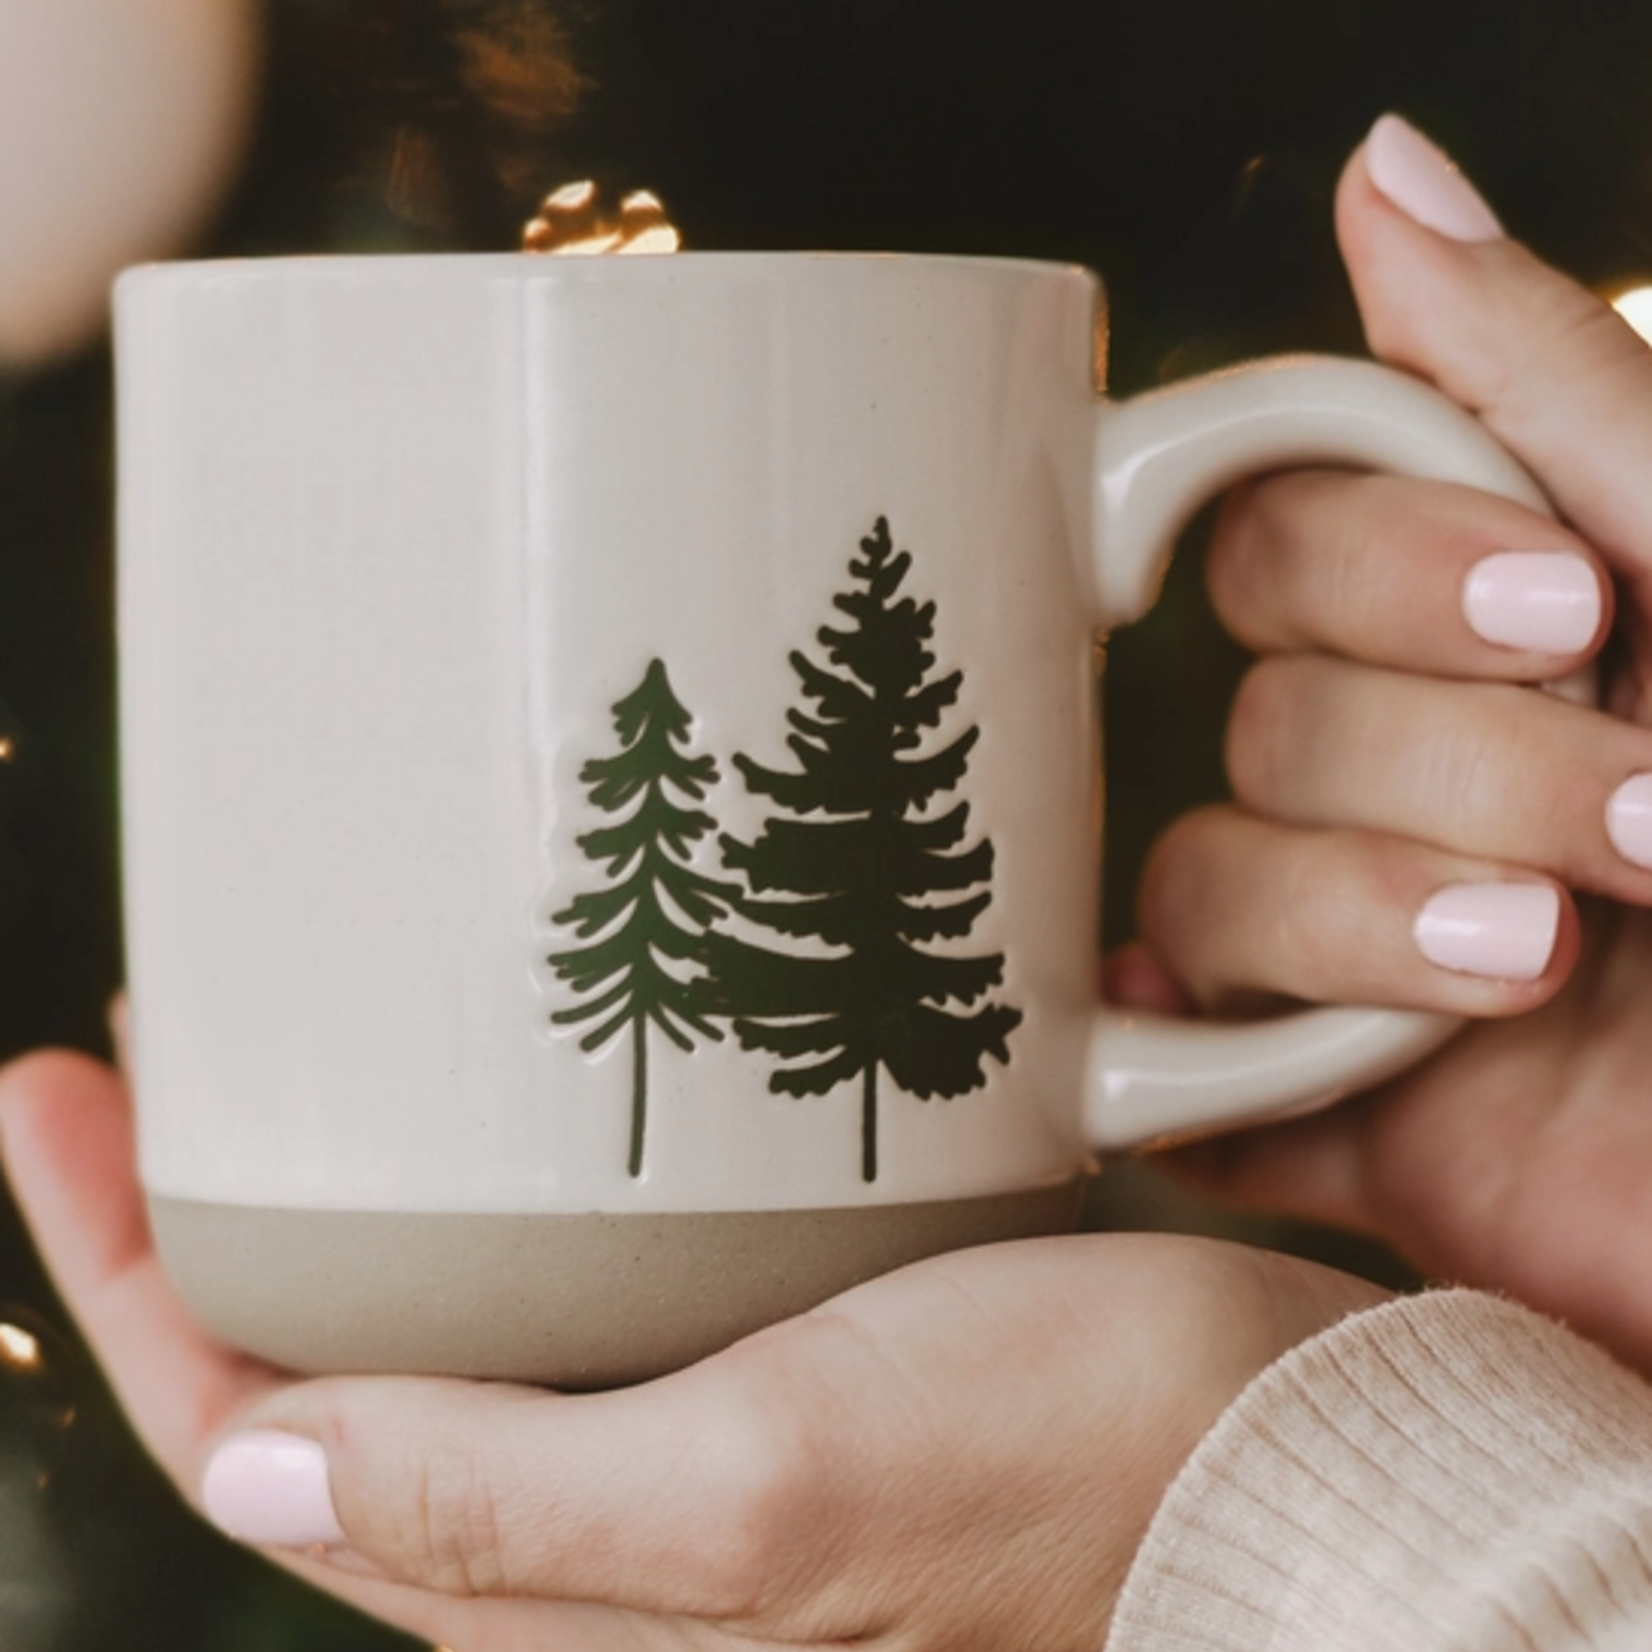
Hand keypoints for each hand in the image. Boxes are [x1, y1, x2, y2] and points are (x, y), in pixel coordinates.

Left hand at [0, 1049, 1382, 1651]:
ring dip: (344, 1206)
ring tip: (298, 1059)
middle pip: (321, 1382)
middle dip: (203, 1230)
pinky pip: (573, 1291)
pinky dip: (495, 1200)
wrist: (1270, 1454)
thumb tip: (245, 1482)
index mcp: (563, 1582)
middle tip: (152, 1054)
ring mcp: (682, 1437)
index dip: (128, 1279)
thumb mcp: (772, 1487)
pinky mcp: (771, 1359)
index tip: (57, 1092)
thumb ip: (510, 1503)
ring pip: (442, 1330)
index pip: (250, 1444)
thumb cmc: (1063, 1466)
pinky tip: (508, 1105)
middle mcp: (599, 1524)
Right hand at [1124, 116, 1651, 1369]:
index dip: (1374, 563)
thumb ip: (1548, 389)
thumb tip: (1382, 168)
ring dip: (1359, 922)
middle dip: (1431, 762)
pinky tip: (1272, 1086)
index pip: (1291, 540)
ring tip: (1537, 970)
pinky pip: (1189, 1089)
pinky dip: (1213, 1090)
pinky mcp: (1353, 1126)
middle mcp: (1425, 782)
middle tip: (1632, 829)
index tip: (1567, 612)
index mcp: (1512, 646)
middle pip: (1256, 715)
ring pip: (1209, 889)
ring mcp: (1373, 954)